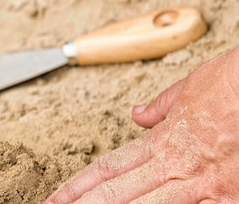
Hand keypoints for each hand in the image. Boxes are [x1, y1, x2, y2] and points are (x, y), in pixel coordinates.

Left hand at [45, 46, 238, 202]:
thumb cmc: (233, 83)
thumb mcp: (190, 88)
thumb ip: (161, 106)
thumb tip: (137, 115)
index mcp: (161, 141)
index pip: (108, 168)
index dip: (78, 186)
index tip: (55, 198)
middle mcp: (174, 166)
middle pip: (117, 194)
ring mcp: (201, 186)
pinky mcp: (228, 198)